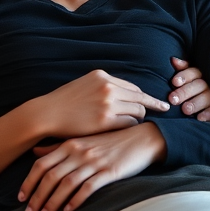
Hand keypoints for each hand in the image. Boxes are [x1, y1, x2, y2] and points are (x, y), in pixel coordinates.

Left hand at [19, 124, 166, 210]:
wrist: (141, 139)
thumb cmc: (109, 142)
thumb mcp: (82, 141)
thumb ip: (58, 148)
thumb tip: (34, 153)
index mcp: (69, 144)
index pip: (41, 164)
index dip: (29, 182)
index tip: (21, 198)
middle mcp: (78, 152)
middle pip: (50, 176)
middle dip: (37, 197)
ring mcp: (93, 162)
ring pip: (66, 184)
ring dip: (52, 202)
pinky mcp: (109, 172)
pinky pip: (88, 187)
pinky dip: (76, 200)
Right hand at [31, 69, 168, 139]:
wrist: (46, 114)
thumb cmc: (62, 103)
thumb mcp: (82, 85)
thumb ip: (102, 87)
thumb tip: (121, 94)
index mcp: (102, 76)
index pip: (132, 87)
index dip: (144, 97)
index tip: (157, 102)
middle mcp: (107, 86)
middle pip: (139, 97)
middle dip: (151, 106)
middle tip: (163, 112)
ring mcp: (107, 102)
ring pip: (138, 111)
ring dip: (140, 119)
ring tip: (141, 127)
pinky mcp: (105, 119)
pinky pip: (130, 123)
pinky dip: (132, 128)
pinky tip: (130, 133)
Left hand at [169, 57, 209, 121]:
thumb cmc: (195, 86)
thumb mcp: (189, 76)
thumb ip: (182, 68)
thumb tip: (173, 60)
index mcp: (201, 74)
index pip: (193, 72)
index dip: (184, 76)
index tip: (174, 82)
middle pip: (198, 85)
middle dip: (184, 92)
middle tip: (173, 100)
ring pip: (207, 98)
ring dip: (195, 103)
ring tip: (185, 110)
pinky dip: (208, 114)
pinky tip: (200, 118)